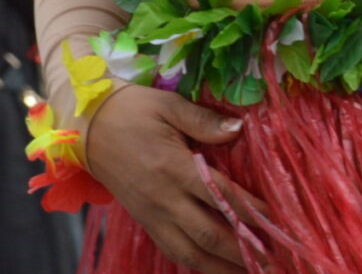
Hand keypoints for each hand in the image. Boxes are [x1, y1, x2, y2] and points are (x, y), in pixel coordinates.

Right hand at [82, 84, 270, 273]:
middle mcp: (163, 200)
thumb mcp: (168, 105)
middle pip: (208, 235)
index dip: (250, 212)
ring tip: (249, 272)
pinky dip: (196, 263)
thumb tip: (239, 128)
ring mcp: (152, 215)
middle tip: (272, 262)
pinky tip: (215, 266)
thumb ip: (204, 120)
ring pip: (188, 252)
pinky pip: (172, 249)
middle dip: (241, 252)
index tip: (276, 223)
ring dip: (219, 266)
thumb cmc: (130, 111)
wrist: (85, 128)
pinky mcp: (144, 220)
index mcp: (173, 169)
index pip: (220, 197)